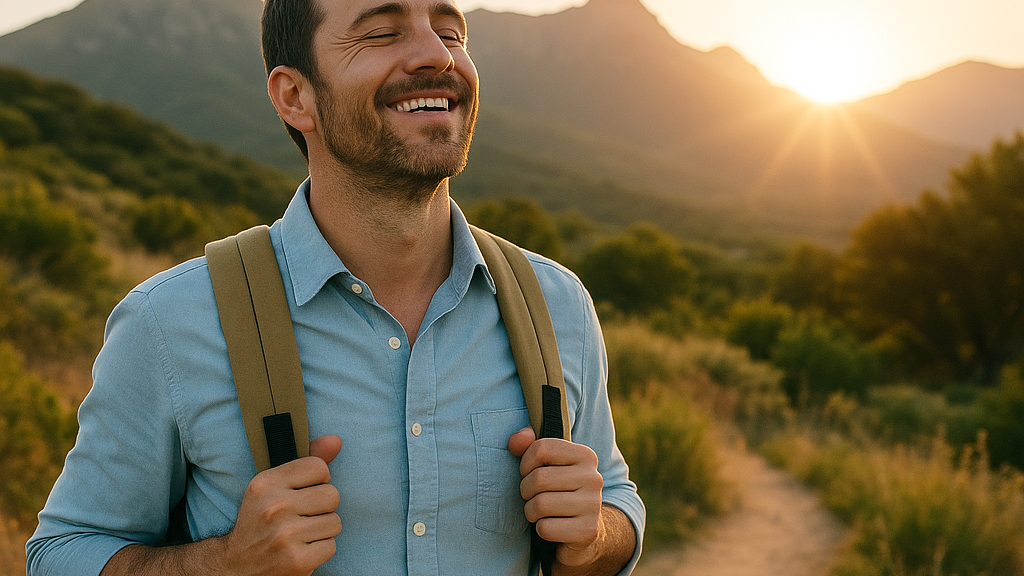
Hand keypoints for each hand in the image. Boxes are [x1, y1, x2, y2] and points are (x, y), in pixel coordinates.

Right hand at [219, 434, 342, 575]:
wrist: (235, 567)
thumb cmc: (261, 521)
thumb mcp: (273, 486)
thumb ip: (306, 461)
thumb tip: (336, 440)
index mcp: (266, 483)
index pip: (319, 467)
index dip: (318, 481)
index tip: (303, 492)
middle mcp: (274, 507)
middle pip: (332, 495)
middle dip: (322, 507)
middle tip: (302, 517)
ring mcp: (285, 535)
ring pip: (335, 522)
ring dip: (322, 530)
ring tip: (301, 534)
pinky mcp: (297, 560)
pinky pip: (331, 546)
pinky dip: (320, 549)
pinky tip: (301, 549)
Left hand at [508, 427, 603, 567]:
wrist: (582, 529)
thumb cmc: (557, 489)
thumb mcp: (545, 463)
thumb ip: (527, 444)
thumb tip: (514, 442)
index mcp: (585, 455)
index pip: (542, 448)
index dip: (526, 463)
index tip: (530, 473)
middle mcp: (593, 478)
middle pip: (539, 478)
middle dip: (526, 490)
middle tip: (532, 495)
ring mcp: (593, 505)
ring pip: (540, 504)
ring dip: (531, 511)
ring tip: (540, 511)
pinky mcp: (587, 531)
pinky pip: (546, 528)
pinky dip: (541, 529)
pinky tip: (551, 526)